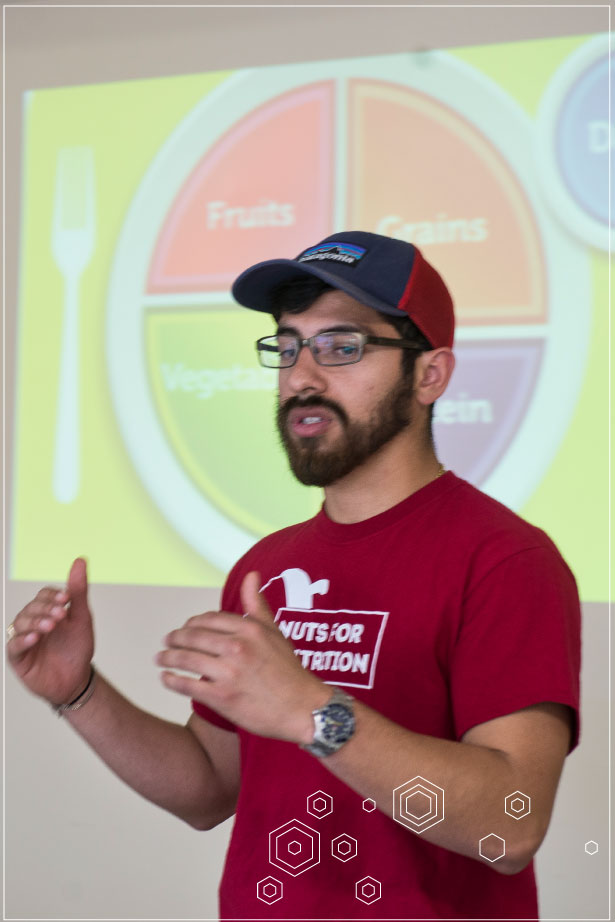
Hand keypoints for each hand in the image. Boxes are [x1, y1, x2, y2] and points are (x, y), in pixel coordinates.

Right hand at [7, 558, 94, 706]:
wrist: (77, 680)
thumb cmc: (77, 649)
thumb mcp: (81, 618)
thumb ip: (78, 591)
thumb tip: (80, 561)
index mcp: (48, 611)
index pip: (43, 595)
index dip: (52, 595)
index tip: (66, 598)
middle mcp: (33, 622)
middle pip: (31, 607)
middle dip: (45, 609)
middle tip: (61, 614)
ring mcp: (25, 639)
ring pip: (20, 623)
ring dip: (35, 622)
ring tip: (50, 626)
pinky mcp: (19, 657)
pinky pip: (14, 645)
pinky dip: (23, 640)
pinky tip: (35, 638)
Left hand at [157, 571, 328, 742]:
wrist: (303, 708)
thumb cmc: (289, 670)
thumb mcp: (274, 632)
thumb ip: (257, 604)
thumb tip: (252, 574)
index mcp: (249, 629)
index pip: (209, 619)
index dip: (192, 623)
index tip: (186, 628)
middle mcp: (238, 648)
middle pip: (194, 637)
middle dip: (175, 638)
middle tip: (166, 641)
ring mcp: (229, 673)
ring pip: (187, 660)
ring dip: (168, 658)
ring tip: (160, 659)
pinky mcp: (223, 698)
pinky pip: (189, 686)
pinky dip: (172, 681)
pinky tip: (166, 678)